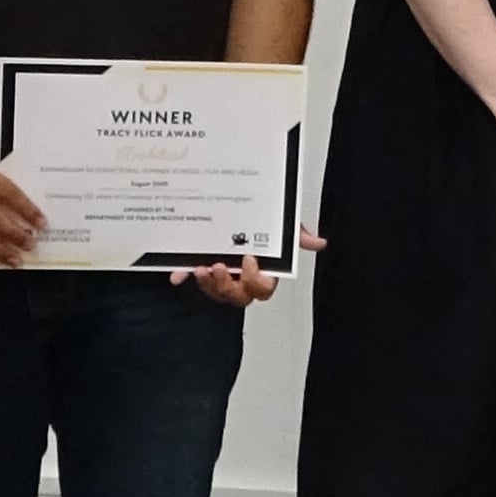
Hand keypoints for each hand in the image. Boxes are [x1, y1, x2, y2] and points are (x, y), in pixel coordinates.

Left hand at [174, 227, 327, 305]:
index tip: (249, 260)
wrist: (228, 201)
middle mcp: (241, 276)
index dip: (256, 280)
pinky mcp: (200, 266)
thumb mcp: (279, 224)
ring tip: (202, 268)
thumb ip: (295, 234)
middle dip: (228, 285)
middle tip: (220, 267)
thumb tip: (318, 242)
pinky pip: (192, 277)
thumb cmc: (260, 218)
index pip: (263, 287)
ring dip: (209, 284)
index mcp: (262, 269)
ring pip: (217, 292)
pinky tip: (177, 275)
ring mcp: (220, 273)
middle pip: (238, 296)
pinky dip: (184, 276)